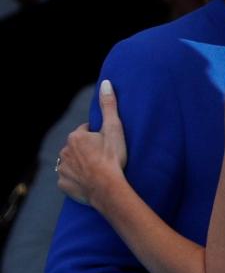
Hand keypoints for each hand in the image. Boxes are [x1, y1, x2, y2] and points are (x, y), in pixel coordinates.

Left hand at [57, 79, 126, 205]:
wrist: (108, 188)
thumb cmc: (113, 158)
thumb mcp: (114, 129)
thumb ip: (109, 106)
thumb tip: (105, 83)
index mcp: (76, 136)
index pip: (86, 133)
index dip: (97, 139)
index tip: (107, 147)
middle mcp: (64, 151)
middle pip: (77, 148)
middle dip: (87, 152)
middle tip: (103, 160)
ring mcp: (62, 169)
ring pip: (71, 163)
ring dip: (81, 165)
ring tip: (96, 172)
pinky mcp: (63, 184)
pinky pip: (68, 179)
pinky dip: (76, 180)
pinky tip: (88, 182)